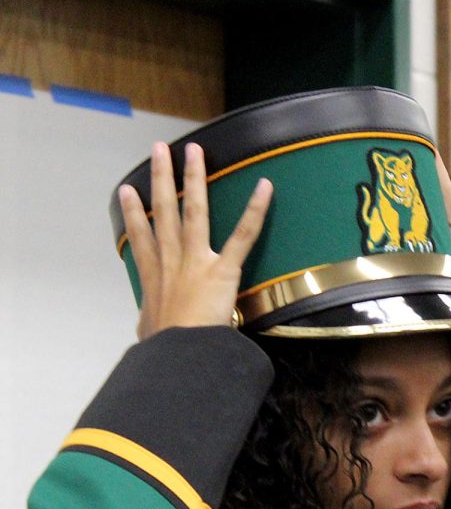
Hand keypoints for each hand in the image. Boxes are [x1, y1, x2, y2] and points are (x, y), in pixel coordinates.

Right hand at [119, 141, 271, 339]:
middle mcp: (172, 263)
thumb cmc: (165, 353)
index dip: (134, 214)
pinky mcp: (223, 270)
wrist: (179, 358)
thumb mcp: (149, 338)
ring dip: (194, 178)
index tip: (128, 191)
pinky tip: (265, 186)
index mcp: (154, 280)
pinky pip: (243, 235)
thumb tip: (149, 333)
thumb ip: (151, 327)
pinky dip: (256, 210)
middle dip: (162, 179)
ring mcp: (196, 262)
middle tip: (159, 151)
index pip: (142, 240)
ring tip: (193, 150)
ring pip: (195, 212)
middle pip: (165, 213)